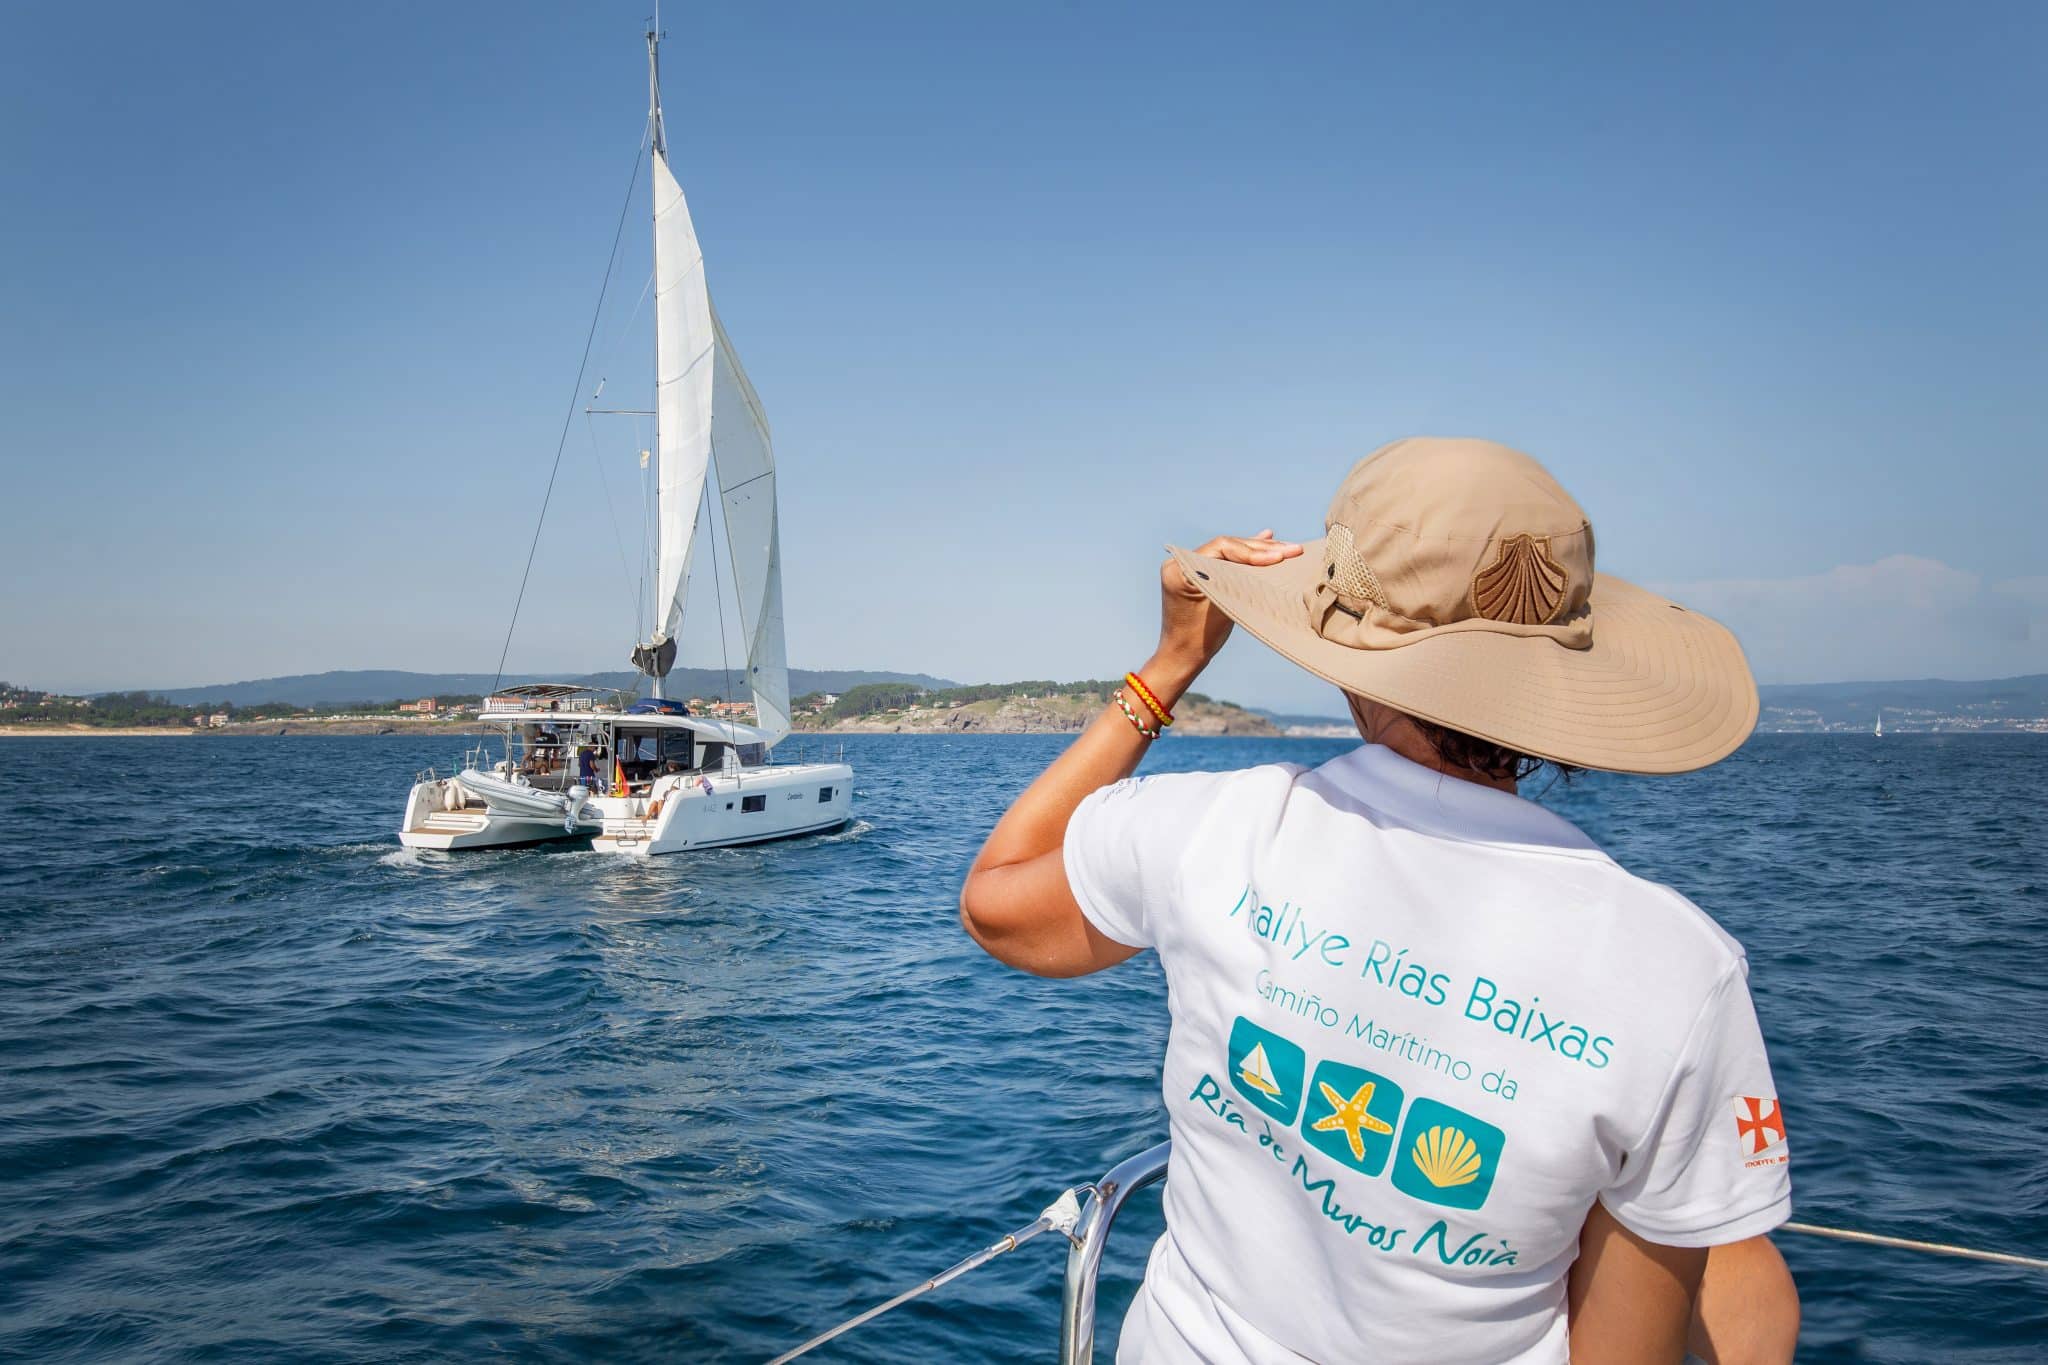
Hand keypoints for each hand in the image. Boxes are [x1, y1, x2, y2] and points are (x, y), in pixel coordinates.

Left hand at [1152, 530, 1303, 690]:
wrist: (1183, 657)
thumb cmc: (1200, 637)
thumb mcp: (1222, 606)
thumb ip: (1239, 580)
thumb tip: (1269, 559)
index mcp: (1180, 567)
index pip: (1222, 548)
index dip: (1253, 551)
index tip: (1279, 557)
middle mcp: (1182, 561)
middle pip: (1228, 546)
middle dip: (1262, 549)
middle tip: (1293, 549)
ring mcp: (1190, 566)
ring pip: (1230, 551)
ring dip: (1259, 549)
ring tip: (1286, 547)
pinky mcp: (1200, 573)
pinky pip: (1225, 558)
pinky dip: (1246, 553)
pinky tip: (1265, 537)